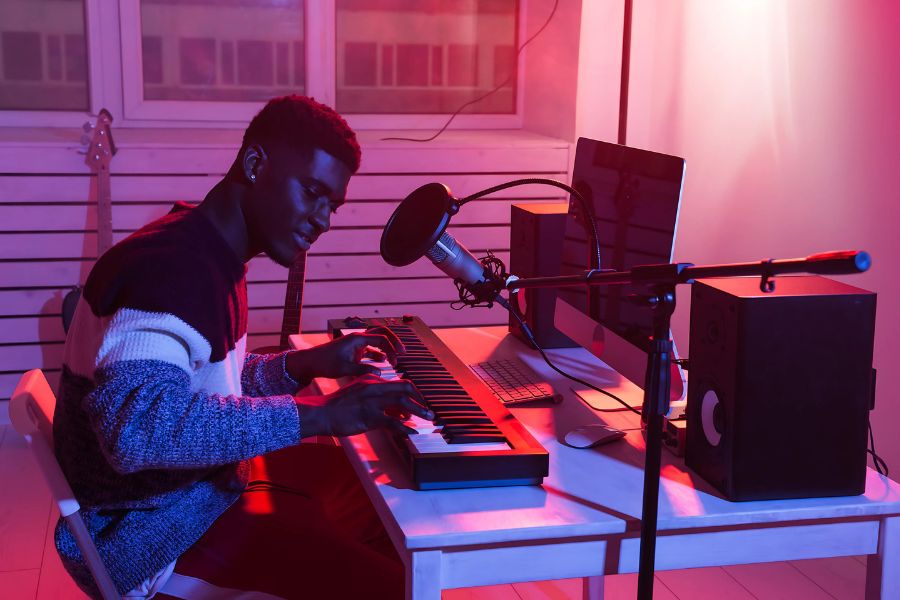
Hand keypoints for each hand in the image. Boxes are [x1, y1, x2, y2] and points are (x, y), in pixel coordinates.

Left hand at [285, 326, 404, 382]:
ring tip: (394, 361)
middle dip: (393, 342)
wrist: (310, 363)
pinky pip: (370, 349)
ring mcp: (356, 344)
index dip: (393, 346)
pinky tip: (384, 362)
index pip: (381, 338)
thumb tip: (380, 373)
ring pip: (377, 341)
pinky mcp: (354, 350)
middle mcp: (358, 338)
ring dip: (386, 349)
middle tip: (402, 353)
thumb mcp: (344, 369)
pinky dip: (379, 354)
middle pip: (381, 334)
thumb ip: (362, 370)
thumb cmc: (324, 364)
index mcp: (357, 339)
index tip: (400, 357)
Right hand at [297, 374, 432, 437]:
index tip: (421, 402)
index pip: (399, 383)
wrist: (321, 412)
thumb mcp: (360, 395)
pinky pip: (392, 422)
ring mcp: (372, 401)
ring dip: (418, 411)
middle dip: (420, 400)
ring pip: (402, 403)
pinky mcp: (369, 416)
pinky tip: (411, 433)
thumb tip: (400, 412)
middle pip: (405, 389)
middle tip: (429, 411)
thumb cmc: (339, 406)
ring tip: (428, 419)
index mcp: (372, 380)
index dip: (414, 393)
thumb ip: (379, 400)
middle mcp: (374, 387)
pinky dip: (404, 428)